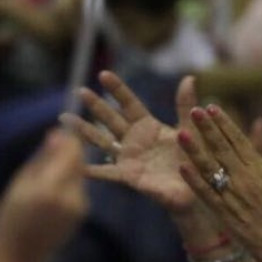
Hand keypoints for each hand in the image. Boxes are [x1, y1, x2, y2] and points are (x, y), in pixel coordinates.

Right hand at [0, 130, 86, 261]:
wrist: (24, 253)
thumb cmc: (13, 215)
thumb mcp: (20, 183)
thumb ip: (42, 159)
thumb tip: (57, 134)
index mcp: (49, 188)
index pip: (71, 154)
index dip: (71, 139)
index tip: (65, 129)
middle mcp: (70, 196)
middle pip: (79, 162)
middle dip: (70, 152)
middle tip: (55, 147)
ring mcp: (80, 205)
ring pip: (81, 174)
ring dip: (70, 167)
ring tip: (50, 172)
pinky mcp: (84, 211)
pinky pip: (80, 187)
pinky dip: (71, 182)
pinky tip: (55, 188)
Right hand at [61, 71, 199, 212]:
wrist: (197, 187)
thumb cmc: (194, 158)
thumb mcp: (191, 128)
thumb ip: (185, 105)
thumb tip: (189, 77)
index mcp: (149, 127)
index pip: (130, 104)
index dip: (117, 89)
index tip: (104, 74)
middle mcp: (135, 140)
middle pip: (111, 118)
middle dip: (95, 105)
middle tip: (79, 90)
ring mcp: (128, 157)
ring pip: (101, 141)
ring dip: (83, 130)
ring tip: (64, 117)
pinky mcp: (128, 176)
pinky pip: (105, 172)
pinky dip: (89, 169)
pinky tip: (73, 164)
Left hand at [177, 105, 261, 261]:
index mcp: (259, 168)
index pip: (238, 139)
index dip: (224, 122)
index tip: (212, 106)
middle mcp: (244, 178)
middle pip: (222, 148)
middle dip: (207, 128)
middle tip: (193, 110)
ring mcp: (233, 195)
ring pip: (210, 168)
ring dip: (195, 150)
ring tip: (181, 133)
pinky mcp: (224, 212)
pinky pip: (206, 193)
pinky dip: (194, 180)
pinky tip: (182, 166)